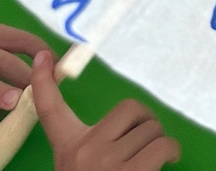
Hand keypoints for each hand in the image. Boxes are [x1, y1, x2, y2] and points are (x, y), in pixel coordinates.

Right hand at [32, 52, 179, 170]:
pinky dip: (172, 152)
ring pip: (152, 129)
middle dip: (146, 122)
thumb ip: (92, 147)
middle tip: (145, 139)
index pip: (50, 110)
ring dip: (159, 140)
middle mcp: (85, 151)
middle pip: (131, 110)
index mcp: (68, 149)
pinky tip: (168, 161)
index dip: (44, 82)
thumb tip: (127, 124)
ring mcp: (108, 163)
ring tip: (152, 158)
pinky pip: (164, 146)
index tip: (44, 56)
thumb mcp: (78, 168)